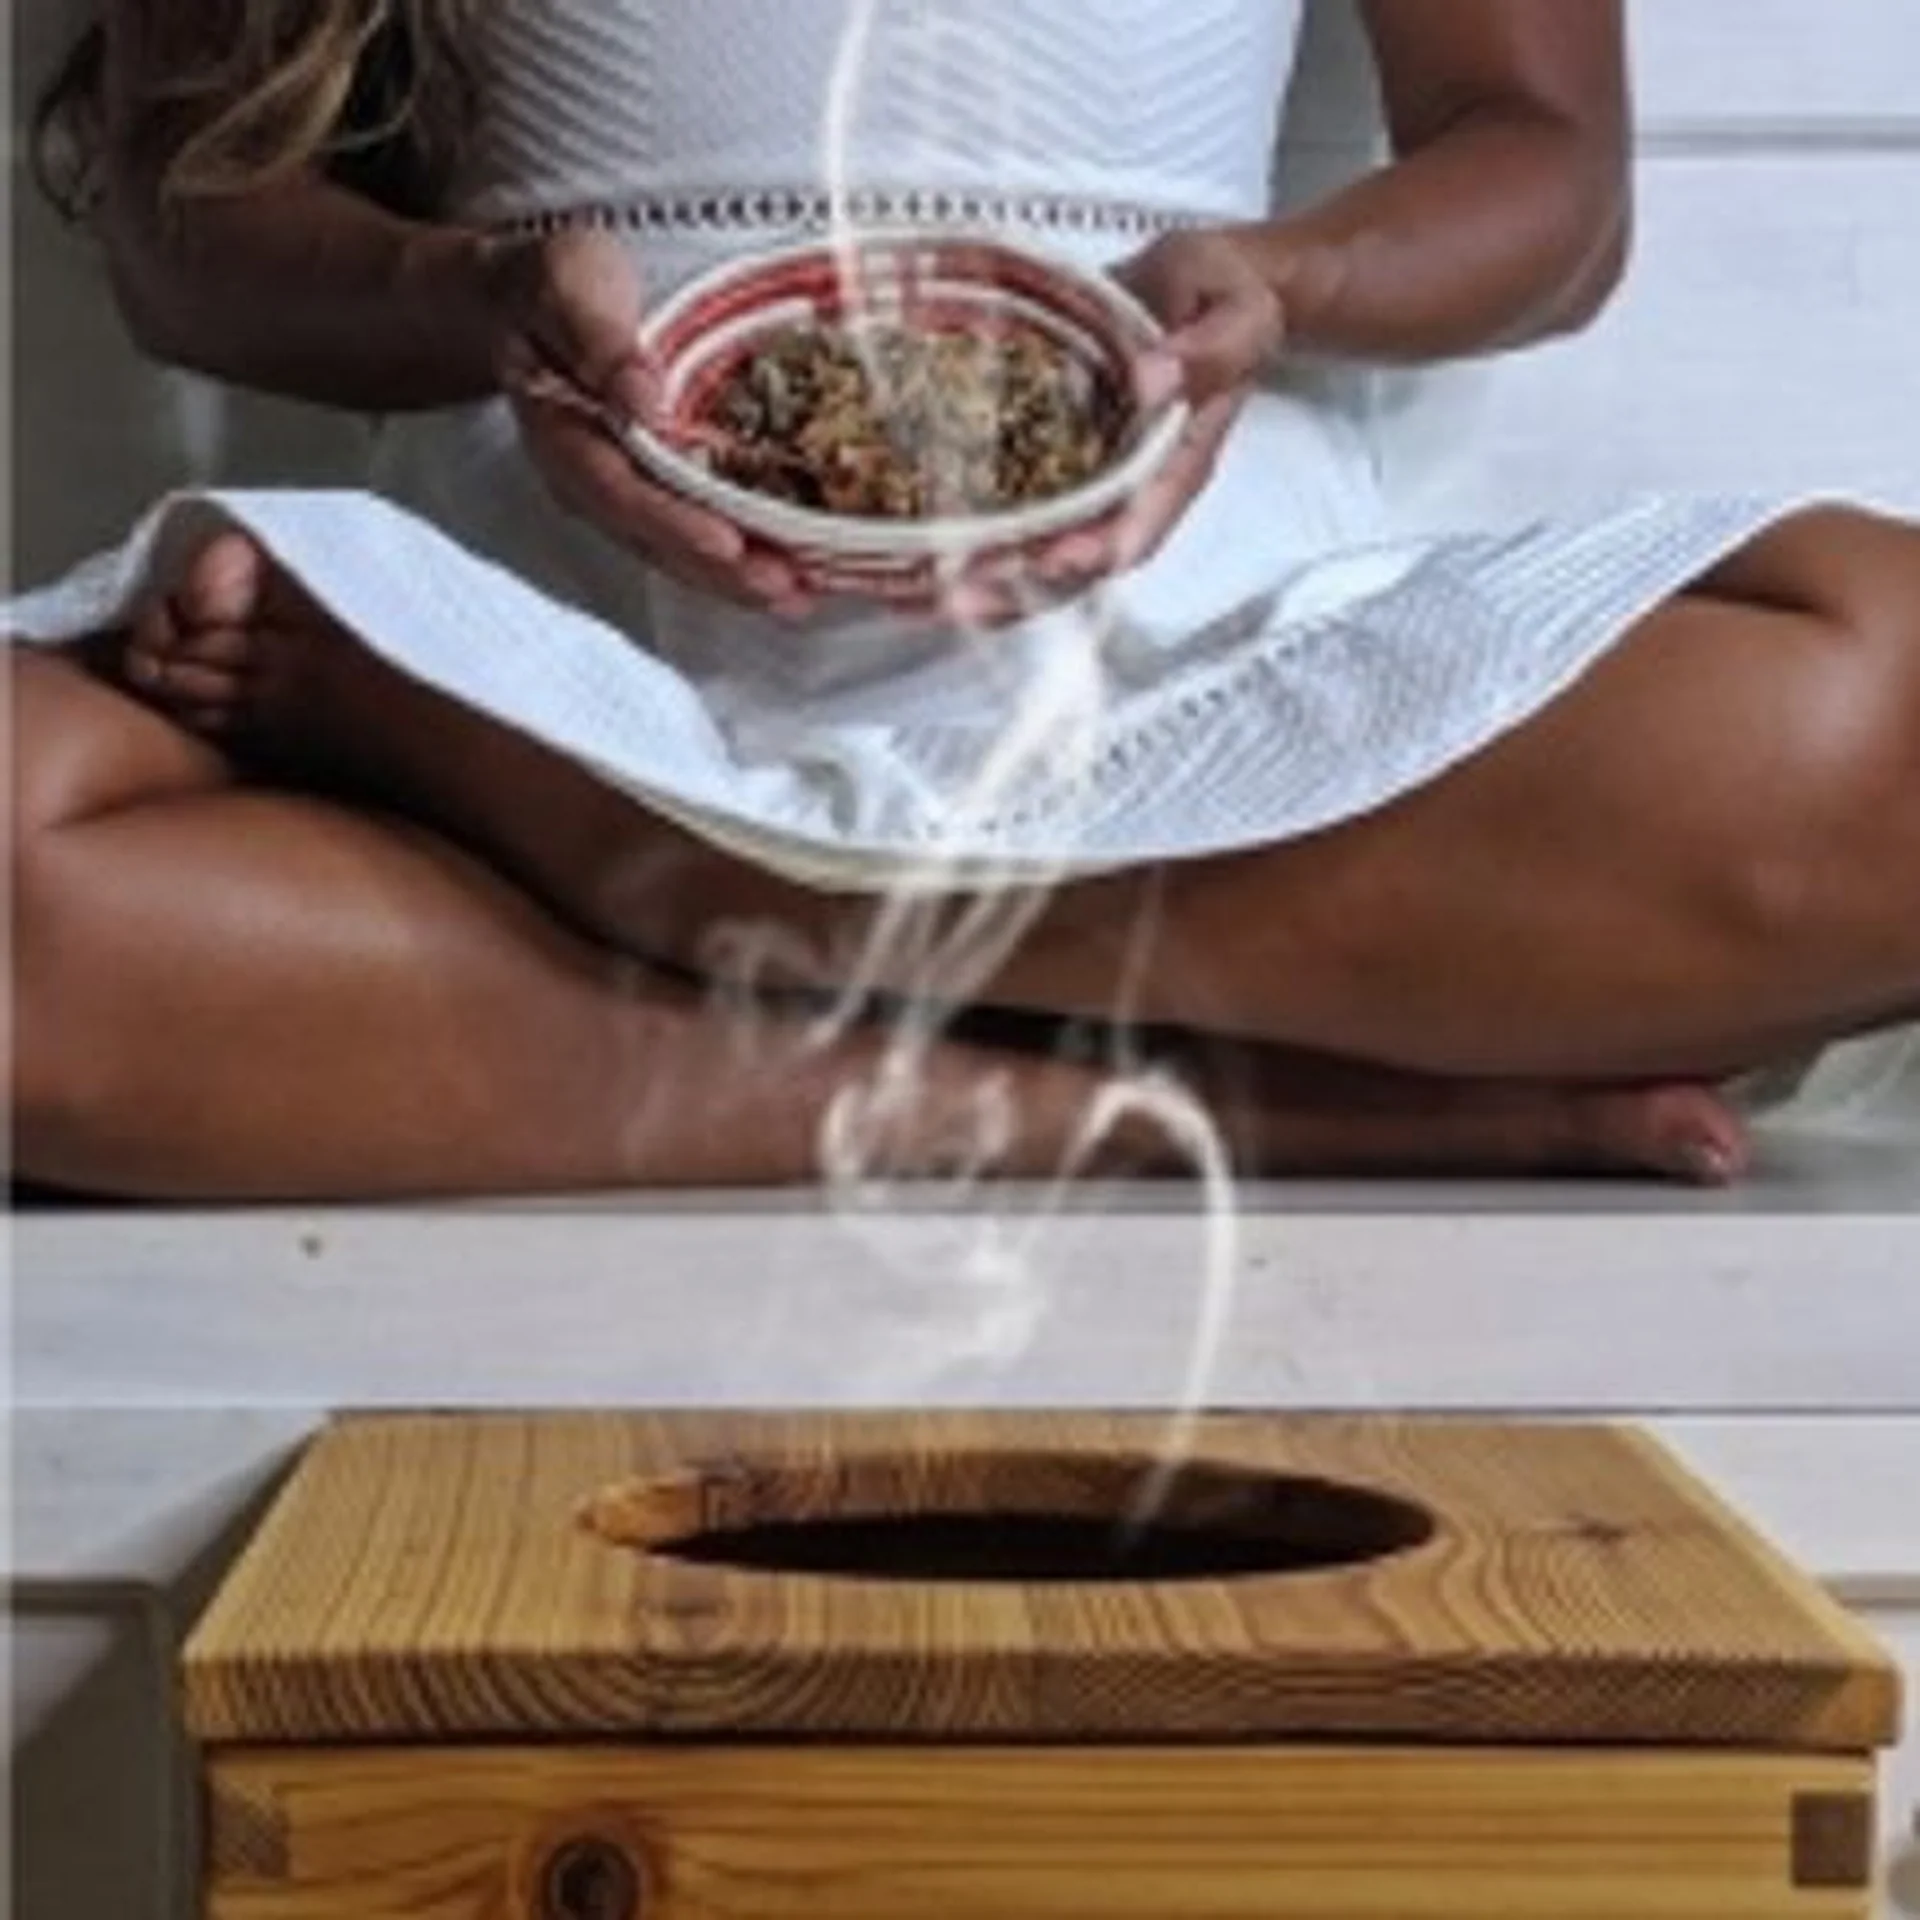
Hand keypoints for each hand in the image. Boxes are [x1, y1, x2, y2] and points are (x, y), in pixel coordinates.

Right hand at [480, 229, 812, 617]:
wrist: (531, 293)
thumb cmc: (554, 282)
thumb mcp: (569, 285)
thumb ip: (599, 342)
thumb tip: (643, 402)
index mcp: (562, 436)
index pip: (617, 493)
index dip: (671, 523)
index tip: (725, 543)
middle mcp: (589, 479)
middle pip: (653, 541)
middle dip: (719, 571)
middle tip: (783, 586)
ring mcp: (621, 491)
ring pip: (676, 552)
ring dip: (736, 580)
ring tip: (798, 595)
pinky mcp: (652, 490)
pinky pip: (693, 534)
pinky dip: (740, 557)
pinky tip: (790, 570)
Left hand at [936, 228, 1284, 627]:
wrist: (1198, 289)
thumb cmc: (1223, 297)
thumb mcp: (1233, 311)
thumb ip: (1209, 353)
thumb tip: (1154, 381)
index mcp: (1178, 464)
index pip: (1140, 528)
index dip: (1097, 551)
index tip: (1057, 558)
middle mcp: (1131, 491)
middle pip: (1077, 568)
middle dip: (1020, 589)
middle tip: (961, 597)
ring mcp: (1089, 485)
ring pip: (1037, 560)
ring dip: (982, 585)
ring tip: (922, 598)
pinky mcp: (1052, 466)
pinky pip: (1012, 519)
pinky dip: (967, 546)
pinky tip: (915, 558)